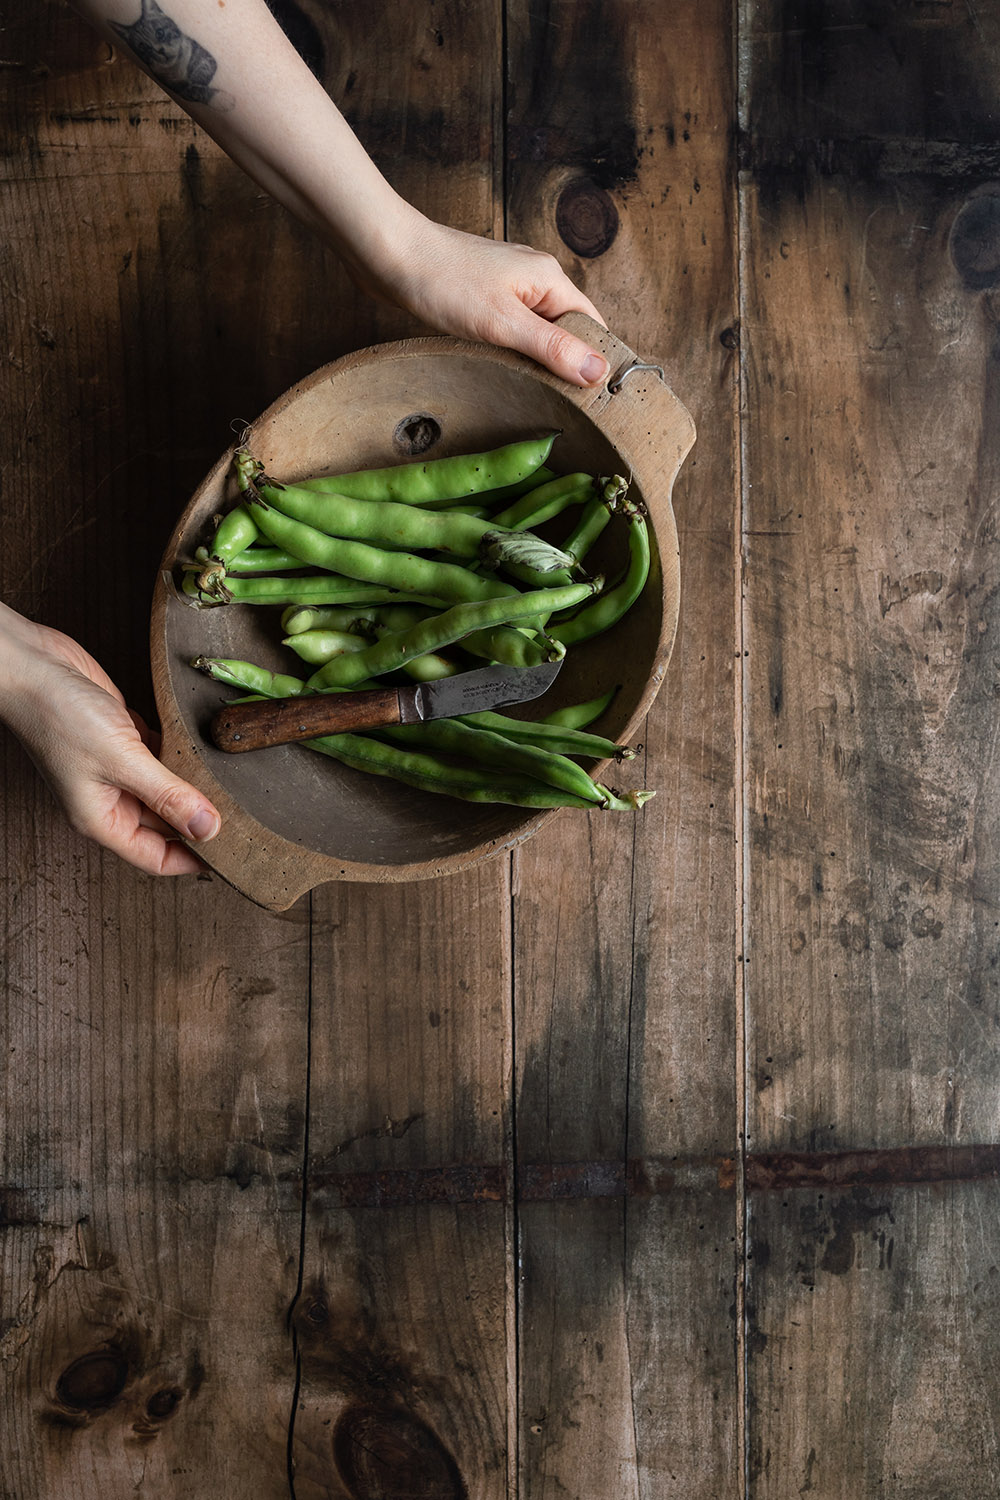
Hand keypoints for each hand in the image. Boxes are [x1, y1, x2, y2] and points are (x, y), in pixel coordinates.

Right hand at [0, 605, 220, 875]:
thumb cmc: (58, 715)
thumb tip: (208, 830)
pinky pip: (162, 757)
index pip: (157, 857)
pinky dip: (182, 756)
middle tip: (246, 815)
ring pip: (166, 790)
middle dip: (200, 822)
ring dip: (194, 787)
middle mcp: (111, 799)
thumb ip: (167, 794)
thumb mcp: (122, 760)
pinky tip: (207, 752)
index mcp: (103, 818)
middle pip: (166, 825)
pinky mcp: (125, 738)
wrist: (32, 664)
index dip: (195, 860)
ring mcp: (118, 768)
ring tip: (235, 786)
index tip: (235, 853)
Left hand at [355, 214, 611, 388]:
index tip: (597, 397)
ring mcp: (507, 287)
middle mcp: (534, 279)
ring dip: (535, 359)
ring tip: (533, 392)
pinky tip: (501, 368)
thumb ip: (552, 348)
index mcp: (549, 279)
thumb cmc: (443, 281)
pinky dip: (511, 350)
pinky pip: (511, 328)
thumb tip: (598, 372)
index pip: (592, 324)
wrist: (389, 254)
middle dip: (565, 363)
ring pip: (537, 331)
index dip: (597, 359)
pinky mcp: (483, 297)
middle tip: (563, 404)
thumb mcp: (504, 323)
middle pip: (566, 328)